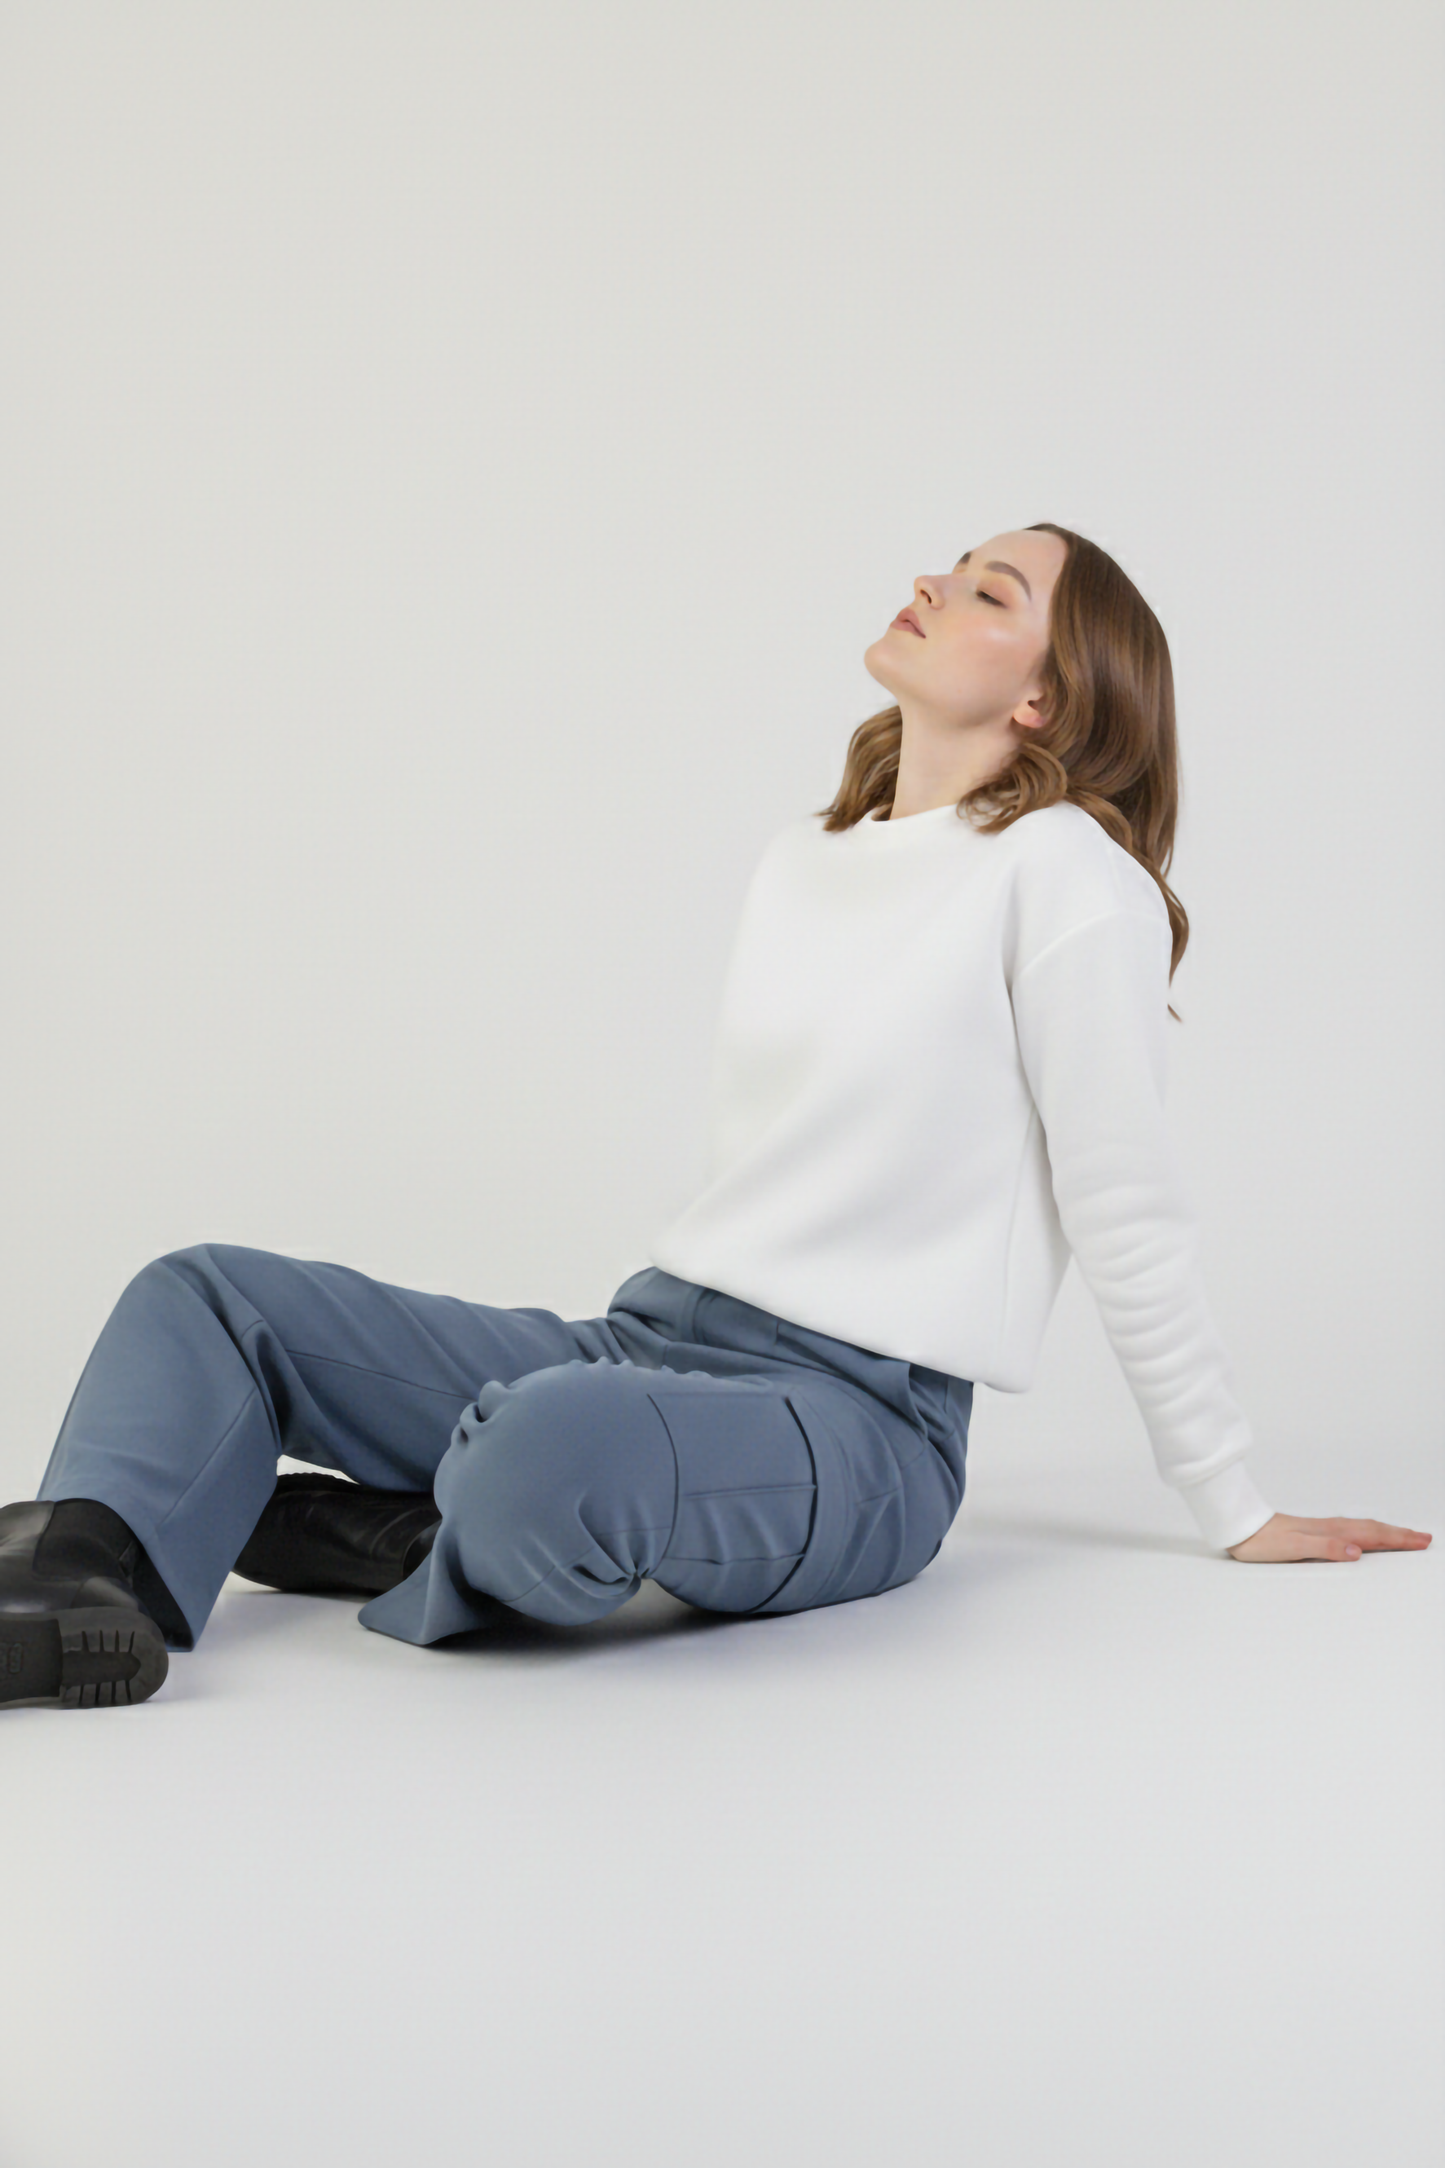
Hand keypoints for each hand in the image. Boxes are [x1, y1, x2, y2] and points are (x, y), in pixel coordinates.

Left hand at [1229, 1513, 1432, 1562]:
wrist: (1239, 1528)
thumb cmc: (1262, 1541)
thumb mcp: (1294, 1548)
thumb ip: (1325, 1548)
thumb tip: (1357, 1551)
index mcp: (1330, 1532)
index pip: (1372, 1535)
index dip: (1398, 1539)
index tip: (1421, 1541)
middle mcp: (1330, 1528)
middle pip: (1372, 1530)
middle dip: (1400, 1535)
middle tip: (1424, 1539)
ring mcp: (1322, 1529)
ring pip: (1363, 1529)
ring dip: (1386, 1533)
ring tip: (1404, 1536)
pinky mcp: (1314, 1533)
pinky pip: (1350, 1532)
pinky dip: (1367, 1534)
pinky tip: (1365, 1538)